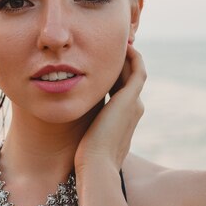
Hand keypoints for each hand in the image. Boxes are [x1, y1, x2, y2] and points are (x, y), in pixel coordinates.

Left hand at [74, 45, 145, 171]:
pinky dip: (131, 56)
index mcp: (123, 118)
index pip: (121, 88)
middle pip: (128, 77)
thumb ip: (83, 122)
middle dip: (120, 61)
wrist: (96, 164)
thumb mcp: (85, 134)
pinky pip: (137, 69)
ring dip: (127, 55)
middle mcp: (133, 109)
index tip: (99, 59)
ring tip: (116, 40)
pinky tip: (120, 45)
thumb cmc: (86, 156)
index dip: (113, 73)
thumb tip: (68, 113)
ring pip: (134, 71)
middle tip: (109, 44)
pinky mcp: (131, 99)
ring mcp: (134, 104)